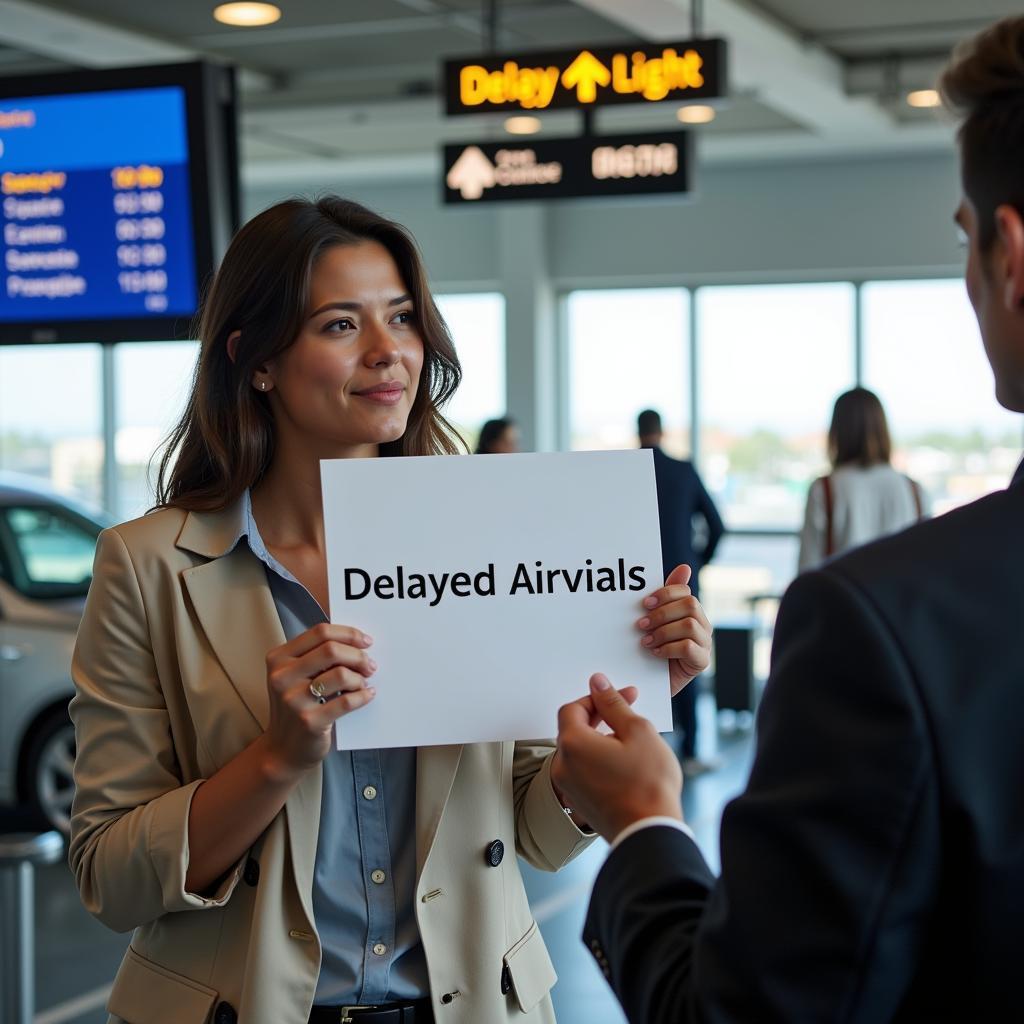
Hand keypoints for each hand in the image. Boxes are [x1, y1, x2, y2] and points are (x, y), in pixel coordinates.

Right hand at [262, 622, 375, 779]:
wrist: (284, 749)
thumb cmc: (296, 707)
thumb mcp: (295, 676)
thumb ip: (317, 656)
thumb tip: (356, 642)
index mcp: (279, 658)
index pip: (320, 632)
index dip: (348, 634)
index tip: (365, 641)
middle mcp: (282, 677)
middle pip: (331, 650)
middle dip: (358, 656)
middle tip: (370, 665)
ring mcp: (294, 700)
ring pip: (341, 674)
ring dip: (360, 678)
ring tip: (363, 684)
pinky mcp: (309, 721)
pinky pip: (347, 701)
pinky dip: (363, 696)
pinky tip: (367, 695)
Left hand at [552, 674, 682, 842]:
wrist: (650, 833)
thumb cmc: (647, 785)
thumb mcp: (637, 731)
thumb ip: (614, 704)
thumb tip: (598, 683)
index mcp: (572, 743)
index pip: (573, 708)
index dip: (597, 699)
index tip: (621, 696)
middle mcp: (562, 765)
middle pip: (574, 729)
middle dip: (600, 718)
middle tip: (629, 715)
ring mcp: (568, 787)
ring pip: (580, 751)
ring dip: (600, 740)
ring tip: (631, 742)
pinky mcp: (578, 802)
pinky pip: (583, 771)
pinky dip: (599, 761)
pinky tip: (625, 764)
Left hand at [637, 564, 712, 695]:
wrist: (650, 682)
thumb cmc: (651, 648)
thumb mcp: (655, 621)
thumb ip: (665, 597)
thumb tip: (684, 568)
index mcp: (691, 612)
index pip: (685, 592)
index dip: (665, 594)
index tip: (645, 603)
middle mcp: (702, 625)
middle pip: (690, 605)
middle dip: (662, 613)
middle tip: (641, 624)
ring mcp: (705, 643)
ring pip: (689, 625)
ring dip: (662, 632)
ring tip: (646, 641)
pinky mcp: (702, 662)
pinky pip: (688, 647)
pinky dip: (668, 648)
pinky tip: (654, 653)